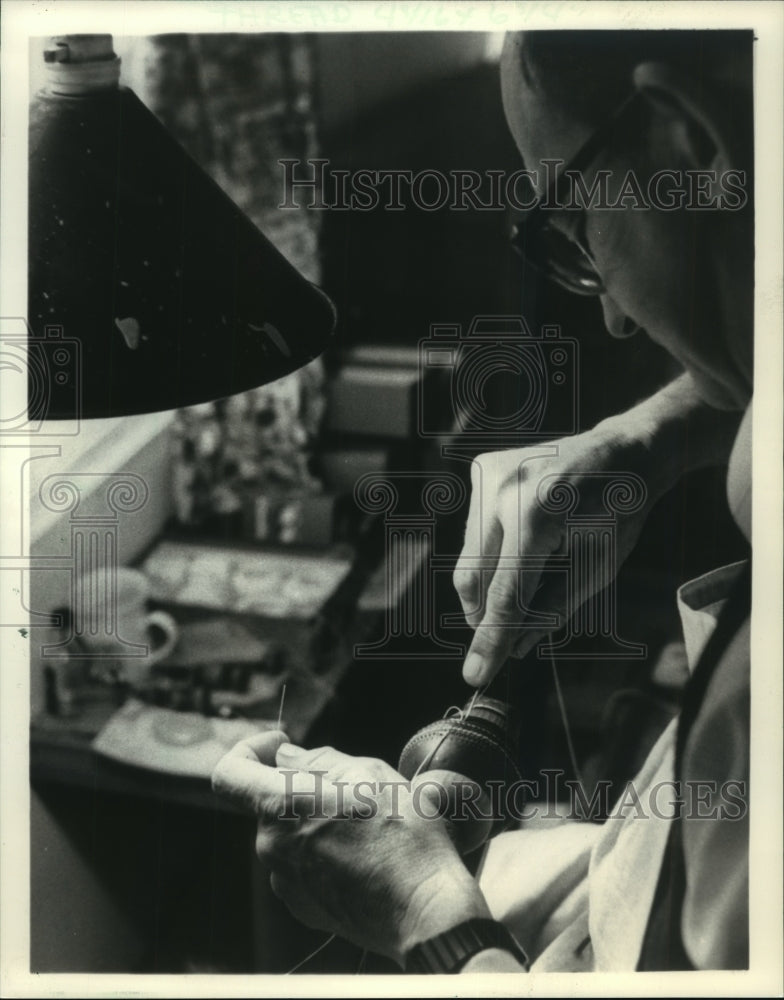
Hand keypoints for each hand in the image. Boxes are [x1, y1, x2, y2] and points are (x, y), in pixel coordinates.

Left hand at [212, 731, 489, 964]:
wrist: (424, 909)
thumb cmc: (403, 837)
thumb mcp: (369, 773)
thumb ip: (317, 760)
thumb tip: (285, 757)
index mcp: (282, 808)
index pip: (230, 774)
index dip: (250, 750)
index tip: (281, 746)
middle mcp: (272, 848)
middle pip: (272, 801)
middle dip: (305, 787)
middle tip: (353, 786)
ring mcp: (286, 882)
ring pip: (291, 832)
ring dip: (318, 819)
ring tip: (368, 822)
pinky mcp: (304, 907)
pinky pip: (303, 864)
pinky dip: (325, 850)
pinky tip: (365, 852)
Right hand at [454, 375, 741, 687]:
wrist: (621, 453)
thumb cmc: (616, 514)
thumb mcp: (596, 570)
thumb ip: (551, 610)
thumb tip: (515, 648)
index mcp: (538, 516)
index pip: (505, 595)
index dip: (491, 640)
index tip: (475, 675)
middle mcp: (504, 491)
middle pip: (475, 578)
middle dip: (485, 614)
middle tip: (501, 636)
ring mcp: (488, 475)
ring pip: (468, 555)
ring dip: (491, 578)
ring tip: (533, 567)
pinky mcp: (482, 468)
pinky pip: (473, 529)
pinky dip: (491, 548)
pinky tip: (524, 536)